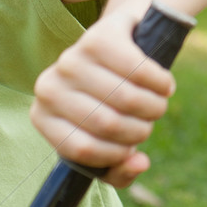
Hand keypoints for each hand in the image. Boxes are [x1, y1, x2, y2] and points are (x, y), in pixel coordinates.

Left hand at [30, 7, 175, 187]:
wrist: (118, 46)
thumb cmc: (109, 104)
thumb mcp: (108, 143)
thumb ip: (119, 170)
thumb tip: (139, 164)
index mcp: (42, 118)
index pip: (81, 149)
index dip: (116, 155)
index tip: (132, 149)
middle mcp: (48, 87)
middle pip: (107, 123)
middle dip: (140, 130)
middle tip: (150, 121)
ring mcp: (70, 59)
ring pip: (126, 98)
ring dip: (154, 107)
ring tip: (158, 104)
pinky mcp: (99, 36)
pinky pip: (139, 70)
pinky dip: (160, 83)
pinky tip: (164, 85)